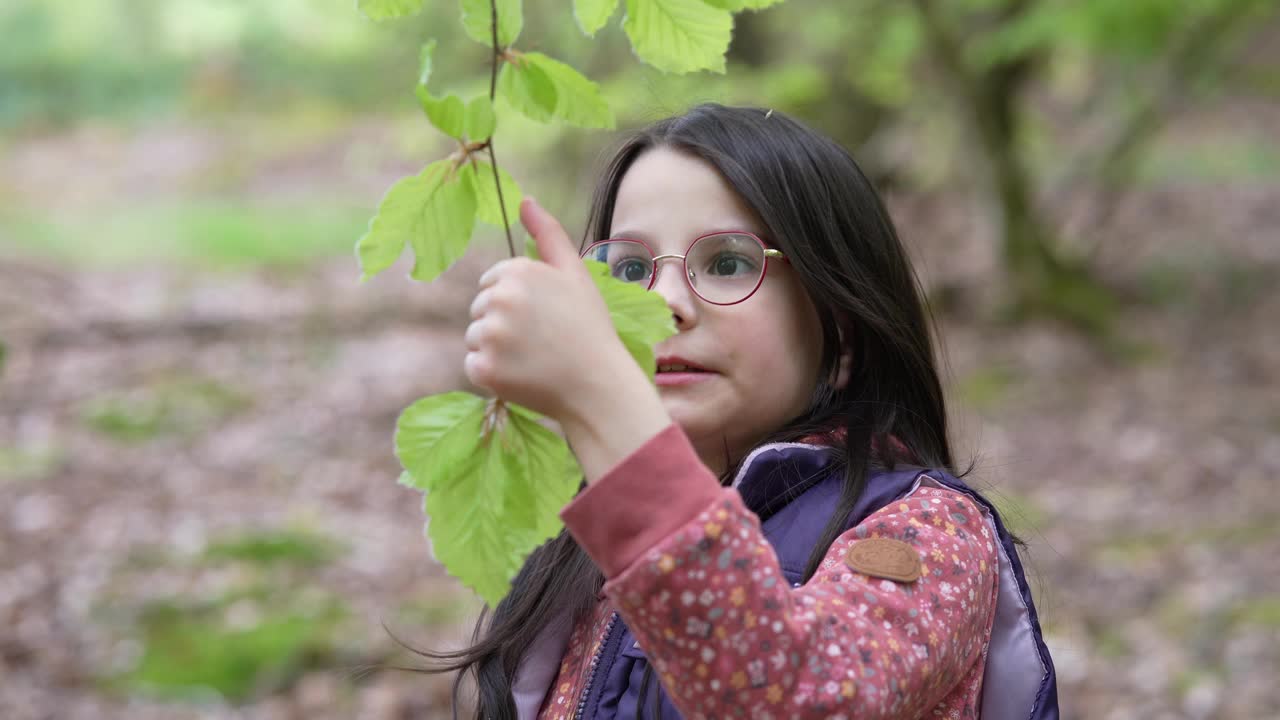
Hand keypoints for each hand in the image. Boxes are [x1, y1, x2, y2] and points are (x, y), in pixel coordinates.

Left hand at [464, 198, 672, 481]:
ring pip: (475, 338)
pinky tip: (523, 376)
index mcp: (516, 271)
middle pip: (480, 310)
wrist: (598, 386)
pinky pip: (473, 367)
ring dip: (496, 350)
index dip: (519, 302)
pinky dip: (493, 375)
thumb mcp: (574, 273)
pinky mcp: (482, 369)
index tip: (544, 317)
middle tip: (541, 340)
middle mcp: (497, 299)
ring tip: (533, 359)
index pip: (492, 283)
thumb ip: (547, 233)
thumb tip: (524, 200)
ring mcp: (488, 335)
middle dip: (503, 324)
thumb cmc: (589, 327)